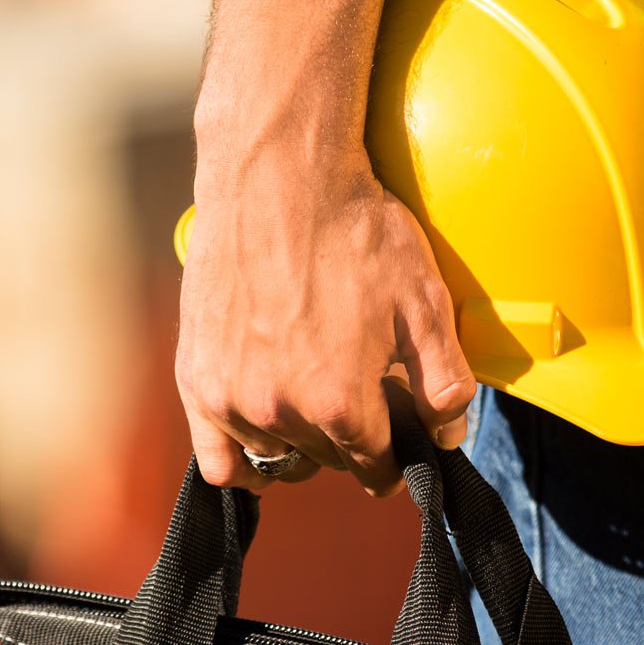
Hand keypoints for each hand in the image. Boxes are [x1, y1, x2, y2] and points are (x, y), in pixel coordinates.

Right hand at [175, 151, 474, 495]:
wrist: (277, 177)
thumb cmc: (353, 231)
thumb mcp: (423, 301)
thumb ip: (444, 382)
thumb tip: (447, 436)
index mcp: (342, 403)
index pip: (377, 468)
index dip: (396, 456)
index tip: (399, 440)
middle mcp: (282, 412)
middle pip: (329, 460)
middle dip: (352, 439)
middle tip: (361, 394)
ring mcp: (232, 398)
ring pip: (278, 458)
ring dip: (301, 443)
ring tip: (314, 398)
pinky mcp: (197, 378)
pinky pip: (217, 459)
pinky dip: (241, 461)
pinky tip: (260, 446)